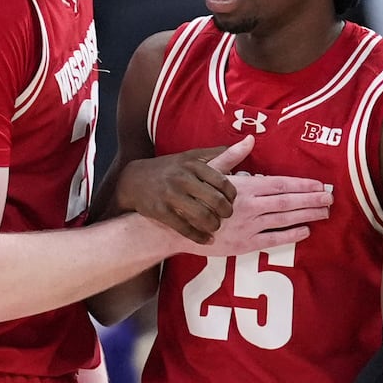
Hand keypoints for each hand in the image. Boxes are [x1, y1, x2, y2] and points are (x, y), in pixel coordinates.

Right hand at [116, 140, 241, 244]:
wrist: (133, 180)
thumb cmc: (169, 169)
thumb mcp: (191, 157)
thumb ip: (219, 154)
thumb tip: (248, 143)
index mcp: (193, 165)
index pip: (222, 181)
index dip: (232, 195)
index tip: (233, 201)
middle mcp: (183, 179)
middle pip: (214, 200)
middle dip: (226, 212)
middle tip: (227, 216)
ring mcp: (170, 196)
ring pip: (201, 216)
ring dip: (214, 226)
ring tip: (216, 227)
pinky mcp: (160, 211)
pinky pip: (184, 228)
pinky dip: (199, 237)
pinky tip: (206, 239)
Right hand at [185, 138, 331, 256]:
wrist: (177, 228)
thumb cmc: (194, 196)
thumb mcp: (210, 172)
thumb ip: (232, 157)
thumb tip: (248, 140)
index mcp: (244, 186)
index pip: (280, 184)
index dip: (302, 185)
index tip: (320, 184)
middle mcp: (250, 206)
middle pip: (288, 202)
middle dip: (312, 200)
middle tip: (331, 198)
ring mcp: (248, 226)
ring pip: (285, 219)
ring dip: (307, 215)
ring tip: (324, 212)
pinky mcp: (245, 244)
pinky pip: (273, 239)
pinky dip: (291, 235)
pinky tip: (306, 231)